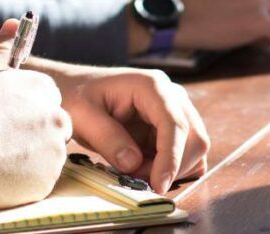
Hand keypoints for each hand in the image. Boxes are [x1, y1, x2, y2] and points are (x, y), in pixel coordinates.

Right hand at [0, 20, 72, 209]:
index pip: (46, 98)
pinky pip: (40, 180)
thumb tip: (14, 22)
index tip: (2, 119)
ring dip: (29, 157)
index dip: (23, 110)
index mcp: (43, 89)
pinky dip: (24, 180)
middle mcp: (56, 117)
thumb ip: (2, 47)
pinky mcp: (47, 181)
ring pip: (48, 154)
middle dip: (32, 133)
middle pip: (53, 126)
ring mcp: (54, 151)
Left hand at [25, 61, 210, 193]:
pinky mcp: (172, 126)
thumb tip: (134, 164)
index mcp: (151, 86)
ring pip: (195, 147)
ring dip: (172, 169)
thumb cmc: (76, 96)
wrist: (75, 89)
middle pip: (194, 137)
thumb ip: (108, 138)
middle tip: (136, 180)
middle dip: (172, 166)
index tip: (158, 185)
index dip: (171, 157)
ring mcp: (175, 110)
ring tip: (135, 171)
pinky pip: (186, 153)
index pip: (174, 123)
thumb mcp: (82, 116)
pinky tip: (146, 168)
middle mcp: (171, 95)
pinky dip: (172, 168)